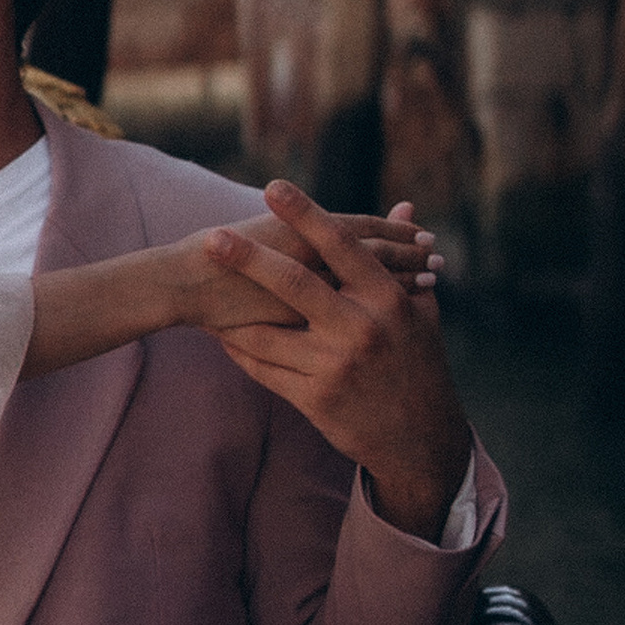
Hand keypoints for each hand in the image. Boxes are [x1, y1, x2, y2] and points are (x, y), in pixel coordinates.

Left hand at [198, 182, 473, 538]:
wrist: (419, 437)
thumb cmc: (419, 362)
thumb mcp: (422, 310)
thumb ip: (402, 257)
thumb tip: (404, 203)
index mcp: (388, 299)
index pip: (342, 246)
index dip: (306, 215)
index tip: (273, 187)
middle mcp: (362, 329)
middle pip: (295, 284)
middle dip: (249, 259)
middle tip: (211, 238)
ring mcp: (336, 366)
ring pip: (268, 332)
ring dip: (231, 313)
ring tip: (201, 291)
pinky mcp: (315, 399)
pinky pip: (265, 368)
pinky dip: (241, 350)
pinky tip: (222, 334)